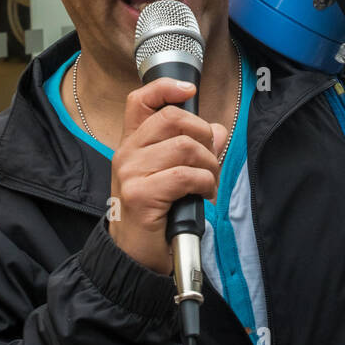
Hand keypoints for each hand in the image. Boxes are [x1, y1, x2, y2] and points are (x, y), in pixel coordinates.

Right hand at [108, 79, 224, 274]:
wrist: (132, 256)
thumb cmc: (153, 215)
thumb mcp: (169, 176)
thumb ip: (191, 149)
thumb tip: (217, 131)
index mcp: (132, 144)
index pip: (140, 100)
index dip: (166, 88)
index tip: (190, 90)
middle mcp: (127, 153)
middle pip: (172, 119)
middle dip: (203, 135)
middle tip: (209, 159)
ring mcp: (131, 172)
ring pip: (184, 147)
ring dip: (208, 165)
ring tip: (208, 182)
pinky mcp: (141, 194)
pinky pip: (185, 175)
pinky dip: (204, 184)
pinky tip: (203, 196)